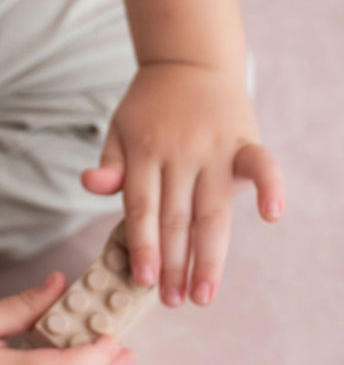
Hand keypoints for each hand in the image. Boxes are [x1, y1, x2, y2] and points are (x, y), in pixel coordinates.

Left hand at [82, 61, 284, 306]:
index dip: (142, 244)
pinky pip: (261, 165)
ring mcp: (212, 147)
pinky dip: (269, 187)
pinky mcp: (243, 139)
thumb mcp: (119, 129)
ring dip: (209, 255)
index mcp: (143, 150)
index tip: (141, 281)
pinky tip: (271, 215)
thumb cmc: (149, 107)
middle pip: (176, 216)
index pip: (141, 206)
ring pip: (212, 209)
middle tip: (173, 301)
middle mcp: (179, 152)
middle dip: (174, 263)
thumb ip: (110, 162)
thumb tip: (91, 184)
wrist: (187, 63)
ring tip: (204, 294)